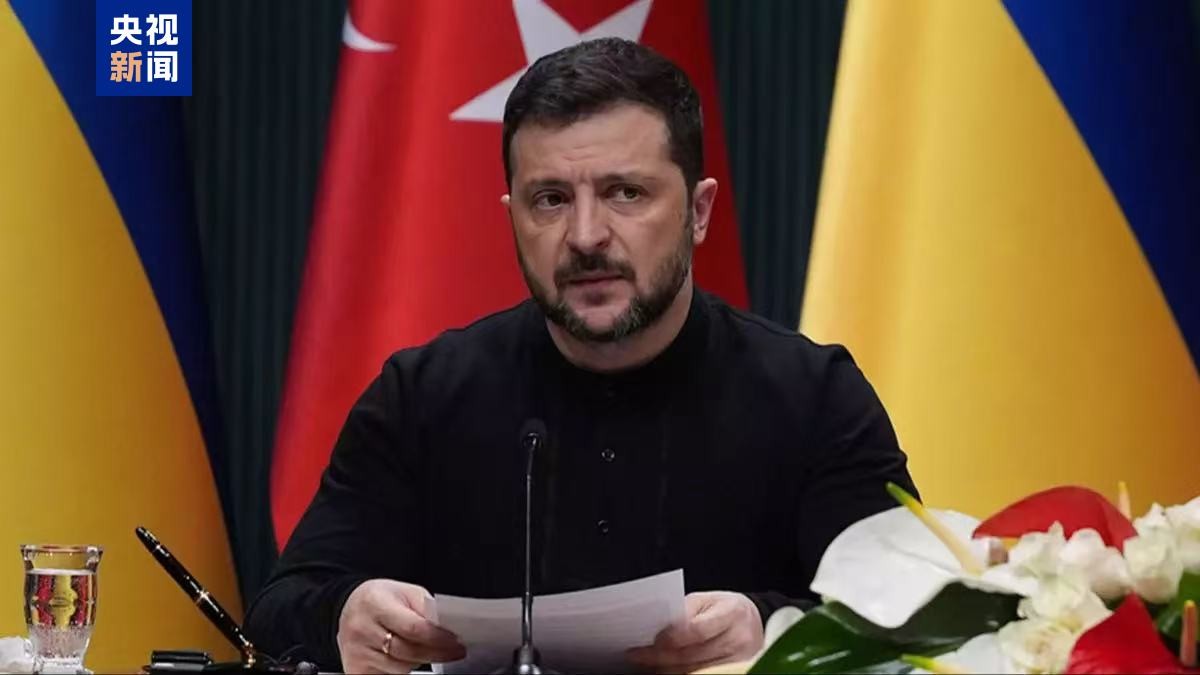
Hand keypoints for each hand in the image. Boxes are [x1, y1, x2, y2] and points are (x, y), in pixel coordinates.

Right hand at [337, 579, 466, 673]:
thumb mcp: (406, 592)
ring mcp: (356, 651)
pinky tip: (405, 657)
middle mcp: (361, 628)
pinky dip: (401, 668)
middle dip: (435, 653)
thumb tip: (448, 629)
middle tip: (454, 651)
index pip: (413, 628)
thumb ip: (426, 609)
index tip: (456, 643)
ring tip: (421, 648)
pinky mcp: (355, 668)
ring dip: (418, 661)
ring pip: (400, 668)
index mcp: (375, 603)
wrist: (350, 608)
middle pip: (408, 652)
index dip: (438, 638)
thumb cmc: (381, 599)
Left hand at [627, 591, 763, 672]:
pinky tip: (664, 667)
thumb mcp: (708, 599)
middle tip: (636, 655)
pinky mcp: (735, 672)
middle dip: (659, 656)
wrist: (753, 622)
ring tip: (646, 662)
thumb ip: (685, 610)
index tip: (653, 640)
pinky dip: (679, 673)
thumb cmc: (724, 608)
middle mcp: (739, 639)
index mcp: (732, 612)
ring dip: (665, 668)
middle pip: (691, 655)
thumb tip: (661, 628)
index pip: (697, 630)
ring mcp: (738, 660)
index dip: (672, 636)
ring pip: (693, 670)